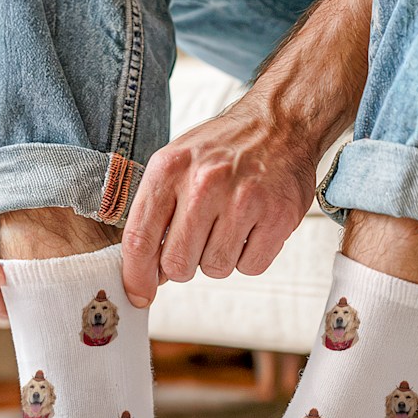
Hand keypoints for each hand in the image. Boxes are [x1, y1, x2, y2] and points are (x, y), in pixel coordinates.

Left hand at [121, 96, 315, 306]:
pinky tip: (252, 228)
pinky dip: (249, 257)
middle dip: (184, 265)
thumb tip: (147, 274)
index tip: (139, 294)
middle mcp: (204, 183)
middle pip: (178, 264)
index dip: (136, 276)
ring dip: (219, 258)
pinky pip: (251, 266)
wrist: (280, 124)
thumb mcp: (175, 165)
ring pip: (215, 269)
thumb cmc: (222, 150)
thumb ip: (154, 215)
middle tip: (197, 242)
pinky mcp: (278, 216)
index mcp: (170, 169)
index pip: (140, 239)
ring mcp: (244, 200)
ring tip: (228, 226)